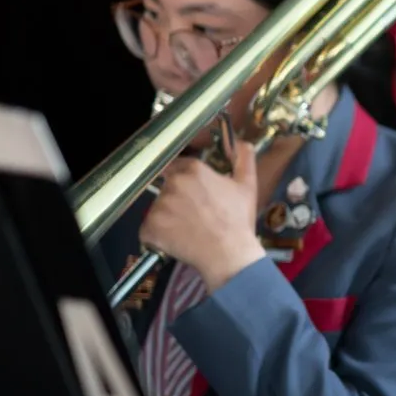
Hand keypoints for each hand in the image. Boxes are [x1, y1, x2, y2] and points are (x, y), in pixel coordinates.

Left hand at [139, 137, 266, 290]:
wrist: (230, 254)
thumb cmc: (238, 220)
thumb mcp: (247, 186)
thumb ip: (244, 158)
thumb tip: (243, 142)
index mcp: (193, 170)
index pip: (177, 167)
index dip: (186, 183)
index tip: (194, 197)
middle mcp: (173, 183)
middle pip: (167, 188)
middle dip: (177, 200)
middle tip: (194, 216)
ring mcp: (159, 205)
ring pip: (158, 209)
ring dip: (168, 219)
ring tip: (187, 231)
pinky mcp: (150, 227)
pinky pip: (148, 230)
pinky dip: (158, 236)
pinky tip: (175, 242)